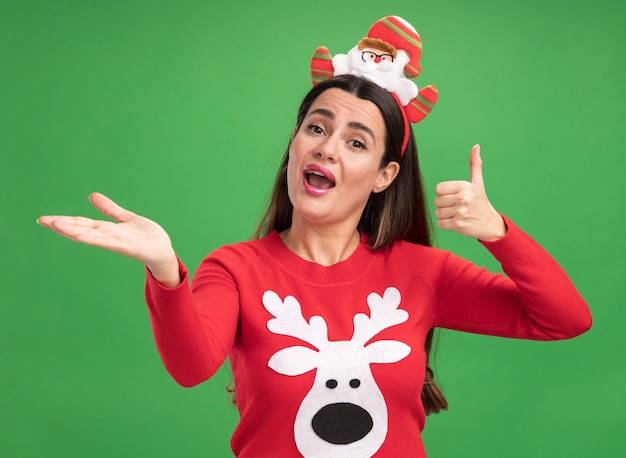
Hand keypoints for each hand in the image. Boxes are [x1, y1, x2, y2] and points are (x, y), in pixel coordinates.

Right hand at [37, 192, 180, 286]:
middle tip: (41, 220)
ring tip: (55, 225)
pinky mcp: (127, 247)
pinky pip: (108, 242)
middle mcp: (108, 236)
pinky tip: (79, 236)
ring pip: (91, 235)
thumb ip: (110, 209)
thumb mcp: (126, 218)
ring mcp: (116, 242)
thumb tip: (92, 196)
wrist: (163, 251)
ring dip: (72, 230)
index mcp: (108, 230)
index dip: (64, 220)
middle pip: (82, 228)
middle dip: (62, 225)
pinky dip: (93, 238)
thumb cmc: (146, 237)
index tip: (44, 218)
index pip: (82, 223)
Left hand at [434, 144, 505, 240]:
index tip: (455, 197)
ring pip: (438, 212)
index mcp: (465, 186)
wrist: (491, 224)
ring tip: (458, 214)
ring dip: (445, 215)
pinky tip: (457, 222)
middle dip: (445, 205)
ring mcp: (460, 212)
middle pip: (437, 201)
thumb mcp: (478, 183)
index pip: (439, 188)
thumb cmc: (481, 202)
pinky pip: (440, 223)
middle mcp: (463, 198)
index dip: (444, 194)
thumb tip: (476, 146)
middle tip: (458, 207)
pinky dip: (446, 225)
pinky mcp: (458, 225)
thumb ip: (475, 165)